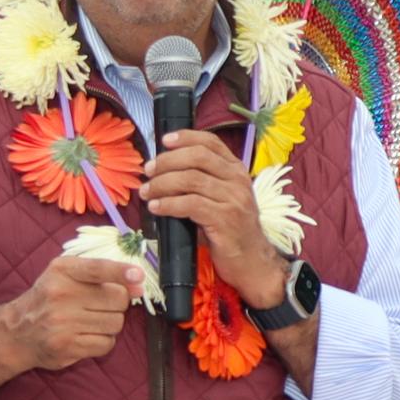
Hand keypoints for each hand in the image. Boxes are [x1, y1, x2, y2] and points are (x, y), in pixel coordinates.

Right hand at [3, 250, 144, 374]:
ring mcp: (63, 322)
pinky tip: (87, 336)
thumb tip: (137, 285)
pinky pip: (106, 343)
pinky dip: (102, 341)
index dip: (121, 272)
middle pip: (117, 299)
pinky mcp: (67, 346)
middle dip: (117, 303)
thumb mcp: (65, 274)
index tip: (138, 276)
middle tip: (100, 306)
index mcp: (62, 270)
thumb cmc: (47, 299)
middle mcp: (60, 294)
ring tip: (91, 321)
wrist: (16, 332)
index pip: (98, 269)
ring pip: (115, 323)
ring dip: (110, 323)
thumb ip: (101, 273)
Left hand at [137, 128, 284, 305]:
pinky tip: (156, 208)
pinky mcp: (225, 220)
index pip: (211, 142)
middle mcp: (237, 181)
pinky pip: (190, 205)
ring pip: (191, 180)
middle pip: (198, 157)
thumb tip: (163, 172)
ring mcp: (233, 199)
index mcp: (236, 171)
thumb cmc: (230, 230)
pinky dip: (168, 204)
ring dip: (163, 184)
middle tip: (149, 171)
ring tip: (147, 191)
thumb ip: (201, 183)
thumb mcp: (220, 199)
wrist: (252, 261)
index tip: (164, 141)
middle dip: (168, 161)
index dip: (186, 137)